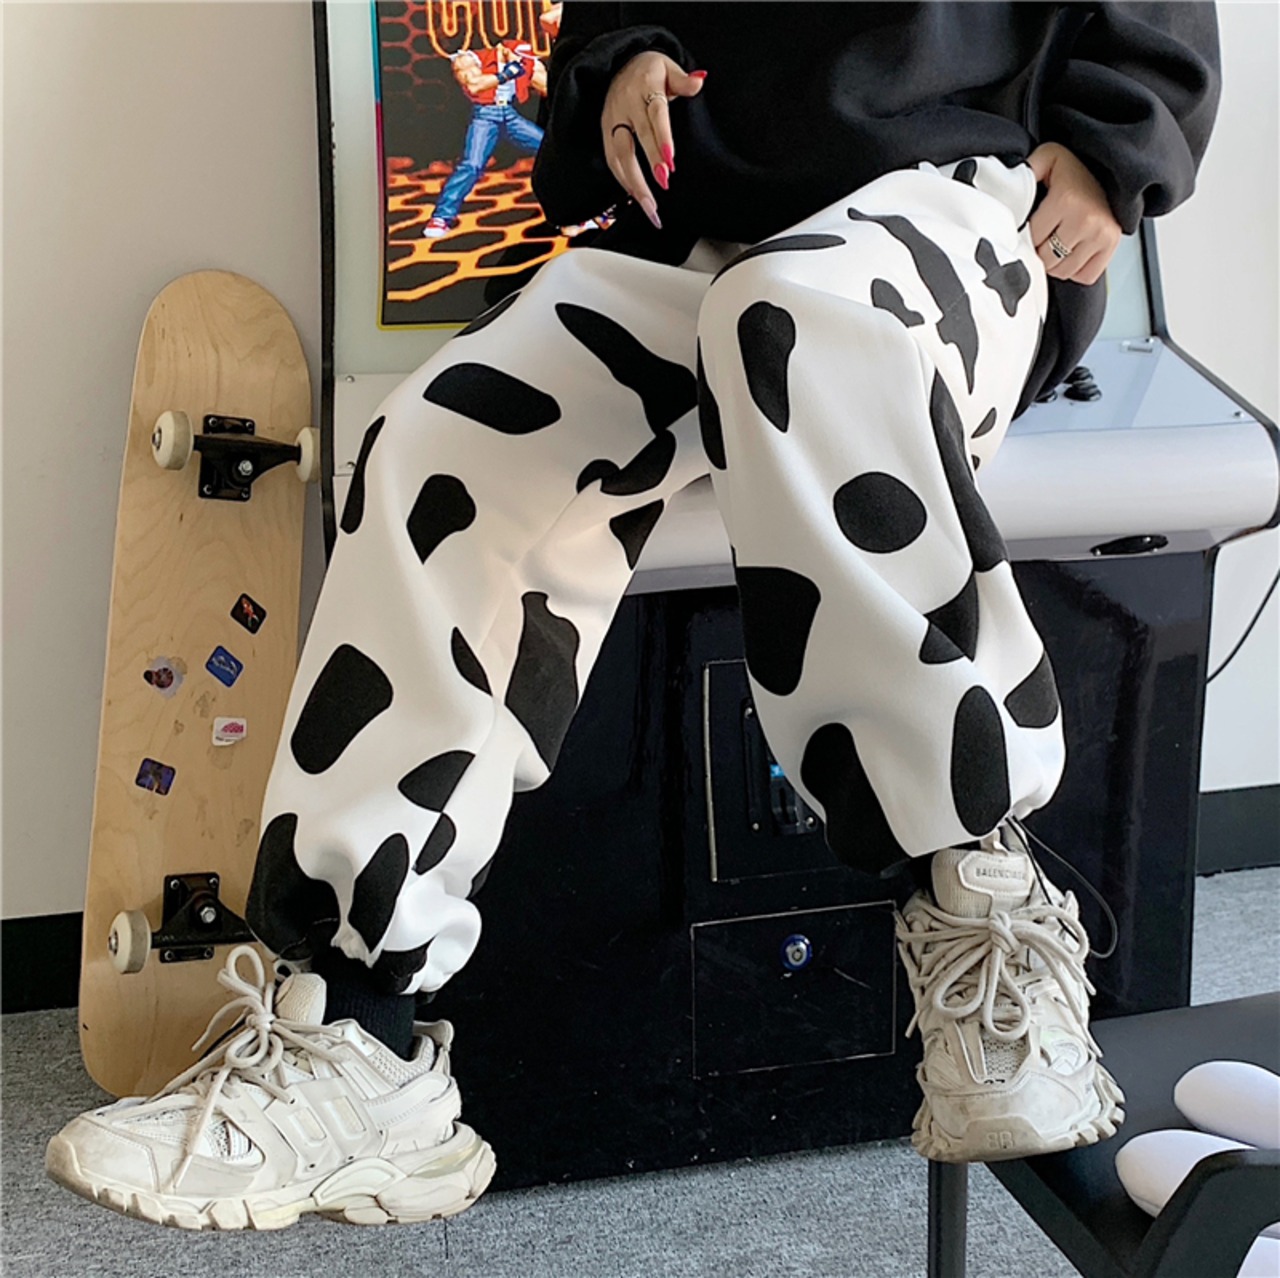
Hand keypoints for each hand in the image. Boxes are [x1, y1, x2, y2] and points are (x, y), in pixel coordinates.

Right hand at [602, 52, 705, 228]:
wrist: (616, 63)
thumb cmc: (649, 71)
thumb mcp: (668, 67)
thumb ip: (684, 80)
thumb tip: (700, 80)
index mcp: (645, 88)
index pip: (655, 115)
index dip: (662, 138)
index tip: (670, 160)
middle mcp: (626, 106)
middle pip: (636, 140)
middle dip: (649, 165)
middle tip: (663, 186)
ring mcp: (613, 121)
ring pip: (620, 156)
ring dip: (634, 183)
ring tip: (649, 206)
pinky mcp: (605, 133)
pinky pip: (612, 161)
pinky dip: (623, 181)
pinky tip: (636, 198)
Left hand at [1027, 142, 1122, 285]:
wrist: (1111, 171)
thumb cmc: (1075, 172)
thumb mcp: (1048, 158)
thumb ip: (1025, 170)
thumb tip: (1007, 182)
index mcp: (1065, 200)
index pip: (1031, 239)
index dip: (1026, 236)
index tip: (1030, 227)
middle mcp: (1086, 220)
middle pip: (1046, 259)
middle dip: (1040, 251)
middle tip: (1044, 236)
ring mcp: (1101, 235)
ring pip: (1063, 271)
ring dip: (1055, 263)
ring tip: (1057, 243)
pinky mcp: (1111, 245)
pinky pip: (1084, 276)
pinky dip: (1075, 270)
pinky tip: (1073, 252)